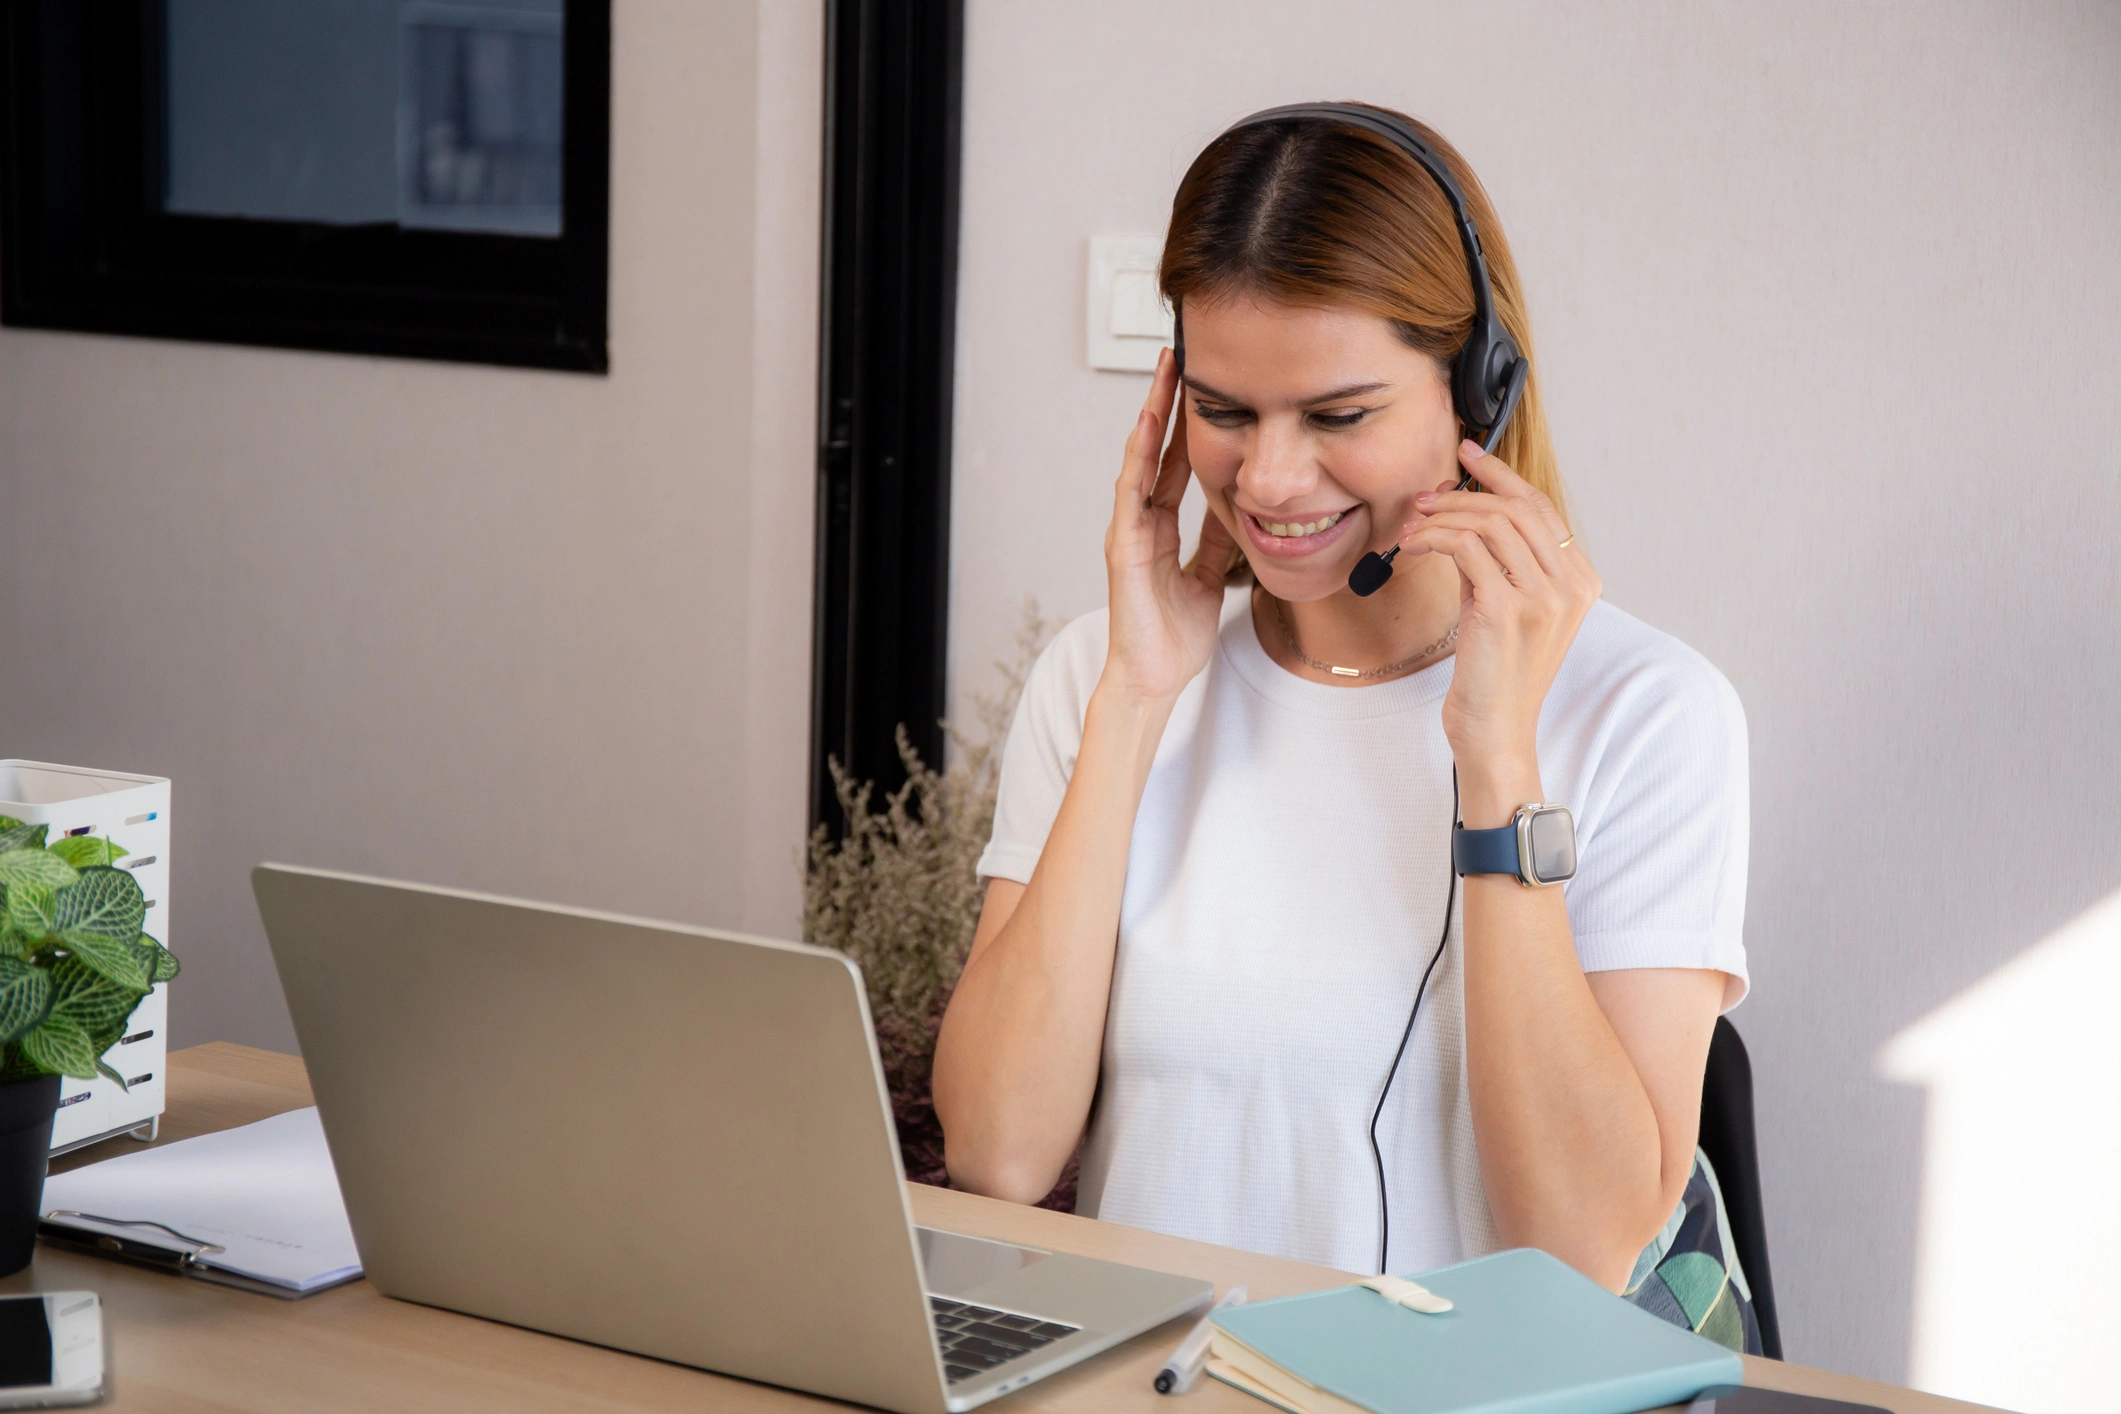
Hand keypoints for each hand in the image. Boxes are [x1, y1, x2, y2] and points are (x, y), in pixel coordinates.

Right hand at [1100, 348, 1237, 703]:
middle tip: (1179, 357)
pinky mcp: (1123, 544)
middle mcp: (1139, 521)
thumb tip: (1238, 505)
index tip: (1203, 387)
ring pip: (1139, 459)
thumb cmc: (1175, 636)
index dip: (1186, 426)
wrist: (1154, 678)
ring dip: (1151, 415)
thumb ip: (1217, 540)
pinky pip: (1130, 490)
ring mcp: (1127, 530)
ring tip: (1164, 373)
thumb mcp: (1211, 576)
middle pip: (1153, 450)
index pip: (1173, 465)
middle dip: (1167, 404)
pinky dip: (1138, 455)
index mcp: (1159, 528)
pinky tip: (1147, 424)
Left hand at [1401, 440, 1600, 815]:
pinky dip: (1434, 537)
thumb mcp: (1507, 607)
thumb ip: (1499, 561)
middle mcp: (1570, 587)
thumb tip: (1461, 509)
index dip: (1502, 475)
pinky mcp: (1505, 610)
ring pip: (1490, 523)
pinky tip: (1414, 546)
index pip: (1542, 508)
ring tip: (1413, 526)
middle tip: (1426, 495)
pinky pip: (1466, 548)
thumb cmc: (1497, 673)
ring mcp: (1542, 598)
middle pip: (1517, 507)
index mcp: (1581, 582)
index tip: (1469, 453)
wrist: (1496, 731)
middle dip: (1466, 491)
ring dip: (1443, 516)